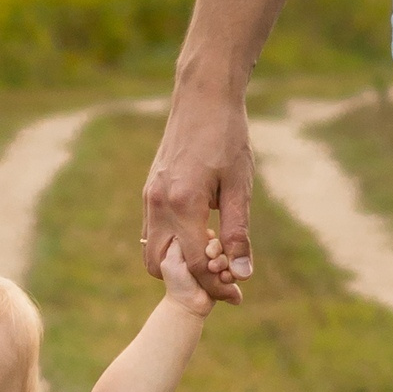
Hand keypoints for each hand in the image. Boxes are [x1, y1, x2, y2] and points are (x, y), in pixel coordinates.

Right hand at [143, 86, 251, 304]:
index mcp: (183, 205)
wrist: (202, 97)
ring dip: (178, 265)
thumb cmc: (228, 137)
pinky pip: (152, 233)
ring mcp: (150, 198)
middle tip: (220, 282)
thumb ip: (238, 233)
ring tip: (211, 258)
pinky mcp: (149, 192)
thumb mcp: (240, 186)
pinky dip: (172, 245)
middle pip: (162, 269)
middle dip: (189, 283)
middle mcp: (159, 205)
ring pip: (153, 253)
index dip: (214, 286)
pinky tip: (199, 237)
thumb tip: (242, 275)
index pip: (192, 266)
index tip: (236, 294)